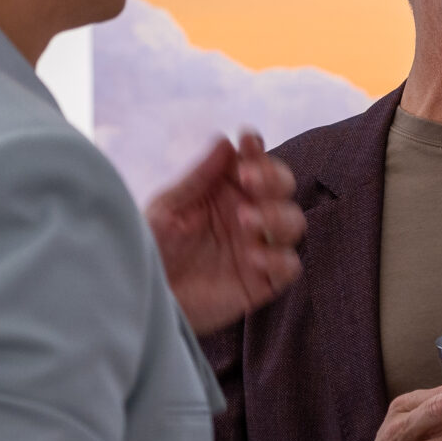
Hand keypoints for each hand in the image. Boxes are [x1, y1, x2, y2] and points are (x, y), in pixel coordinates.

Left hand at [147, 132, 305, 335]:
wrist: (147, 300)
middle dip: (272, 178)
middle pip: (282, 188)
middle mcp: (249, 214)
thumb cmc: (151, 249)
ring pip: (293, 223)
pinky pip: (288, 267)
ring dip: (277, 215)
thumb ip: (198, 178)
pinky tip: (254, 256)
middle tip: (248, 178)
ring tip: (246, 219)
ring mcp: (259, 247)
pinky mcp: (263, 282)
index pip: (253, 163)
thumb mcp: (167, 209)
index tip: (247, 140)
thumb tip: (225, 141)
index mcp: (226, 191)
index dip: (256, 150)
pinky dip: (279, 258)